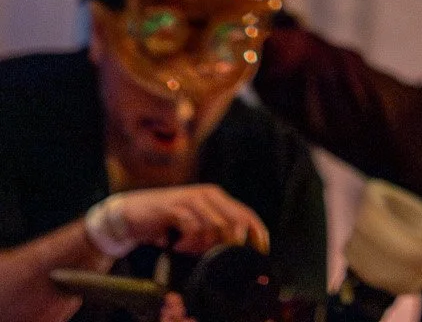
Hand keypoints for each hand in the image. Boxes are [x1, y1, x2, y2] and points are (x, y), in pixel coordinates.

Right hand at [89, 185, 268, 258]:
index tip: (260, 254)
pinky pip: (192, 227)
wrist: (131, 214)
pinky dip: (187, 242)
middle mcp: (209, 195)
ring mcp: (192, 199)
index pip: (246, 215)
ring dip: (202, 245)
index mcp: (218, 199)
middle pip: (235, 221)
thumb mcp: (192, 227)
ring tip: (186, 250)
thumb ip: (210, 235)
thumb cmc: (165, 224)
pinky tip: (175, 245)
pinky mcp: (175, 207)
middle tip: (213, 257)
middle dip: (230, 244)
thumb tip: (230, 255)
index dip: (257, 234)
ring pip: (214, 226)